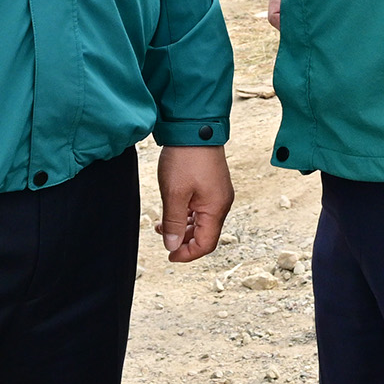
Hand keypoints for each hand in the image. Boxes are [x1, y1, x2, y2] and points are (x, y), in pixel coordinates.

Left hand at [156, 144, 233, 262]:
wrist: (194, 127)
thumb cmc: (186, 158)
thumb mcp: (174, 193)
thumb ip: (173, 222)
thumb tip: (172, 245)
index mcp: (216, 208)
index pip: (206, 244)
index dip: (187, 254)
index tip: (170, 255)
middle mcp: (221, 203)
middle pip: (205, 234)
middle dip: (183, 240)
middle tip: (162, 237)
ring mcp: (218, 193)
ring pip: (202, 221)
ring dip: (183, 227)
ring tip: (162, 223)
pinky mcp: (212, 184)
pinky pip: (201, 208)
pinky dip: (186, 214)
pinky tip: (172, 210)